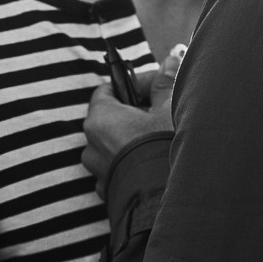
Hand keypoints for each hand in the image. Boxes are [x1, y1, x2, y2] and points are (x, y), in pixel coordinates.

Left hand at [84, 45, 186, 186]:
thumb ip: (165, 83)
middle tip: (163, 112)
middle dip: (137, 113)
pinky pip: (119, 169)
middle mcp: (91, 145)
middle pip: (111, 118)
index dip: (133, 85)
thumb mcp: (169, 110)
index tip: (156, 86)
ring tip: (162, 140)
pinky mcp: (109, 192)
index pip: (107, 90)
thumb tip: (171, 59)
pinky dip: (134, 163)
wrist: (162, 202)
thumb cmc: (163, 150)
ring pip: (115, 146)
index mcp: (100, 119)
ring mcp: (98, 171)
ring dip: (135, 140)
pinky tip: (156, 163)